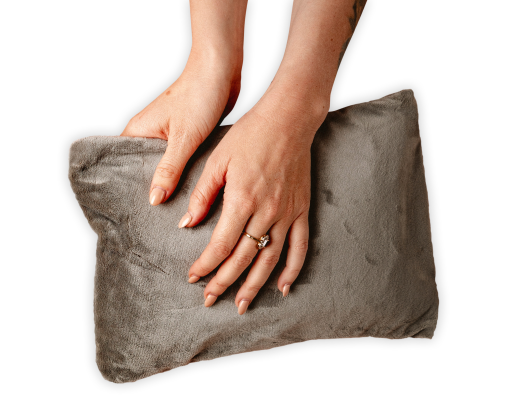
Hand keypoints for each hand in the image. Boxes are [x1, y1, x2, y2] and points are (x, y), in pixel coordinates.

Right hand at [121, 50, 241, 204]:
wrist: (222, 71)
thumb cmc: (199, 95)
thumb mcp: (183, 138)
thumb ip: (168, 170)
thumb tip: (154, 199)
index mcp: (138, 130)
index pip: (122, 164)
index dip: (126, 187)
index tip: (130, 209)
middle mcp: (150, 134)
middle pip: (144, 169)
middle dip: (151, 190)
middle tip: (156, 217)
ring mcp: (168, 136)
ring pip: (165, 167)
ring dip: (171, 182)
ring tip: (174, 209)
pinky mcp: (186, 137)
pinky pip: (181, 161)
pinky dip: (185, 173)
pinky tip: (191, 190)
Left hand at [183, 91, 325, 314]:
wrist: (288, 120)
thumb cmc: (250, 136)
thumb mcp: (217, 160)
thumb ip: (202, 195)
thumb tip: (186, 225)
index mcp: (242, 200)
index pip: (220, 245)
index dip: (205, 265)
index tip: (193, 277)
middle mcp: (266, 212)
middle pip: (243, 258)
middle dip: (224, 282)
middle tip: (210, 300)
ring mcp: (287, 213)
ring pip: (270, 259)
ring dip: (255, 285)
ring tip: (242, 305)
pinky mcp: (301, 210)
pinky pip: (300, 246)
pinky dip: (293, 269)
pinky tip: (283, 288)